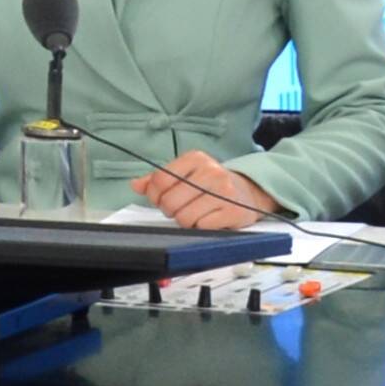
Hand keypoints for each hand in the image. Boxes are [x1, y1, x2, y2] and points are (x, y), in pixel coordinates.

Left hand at [133, 151, 278, 230]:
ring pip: (184, 217)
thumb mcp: (186, 174)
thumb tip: (135, 185)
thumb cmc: (212, 184)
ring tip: (196, 213)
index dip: (154, 195)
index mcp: (195, 158)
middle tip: (180, 208)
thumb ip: (159, 179)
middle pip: (170, 201)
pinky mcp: (234, 211)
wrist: (248, 192)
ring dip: (186, 220)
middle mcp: (211, 171)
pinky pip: (202, 226)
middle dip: (170, 210)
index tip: (161, 199)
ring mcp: (224, 191)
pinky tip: (209, 218)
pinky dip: (201, 227)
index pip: (160, 179)